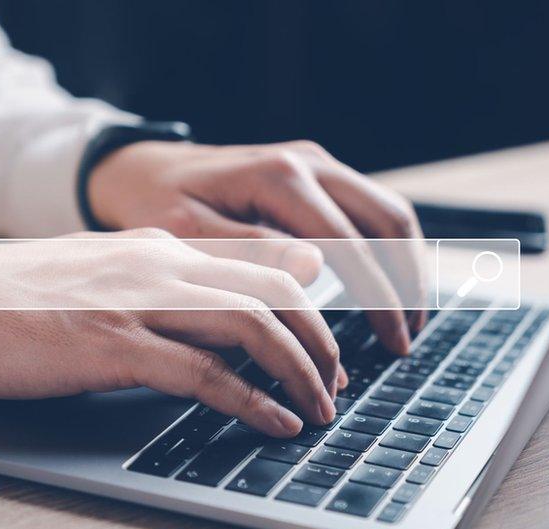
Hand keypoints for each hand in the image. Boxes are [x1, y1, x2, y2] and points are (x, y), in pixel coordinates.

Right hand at [0, 229, 345, 436]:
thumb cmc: (20, 297)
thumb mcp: (107, 275)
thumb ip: (171, 281)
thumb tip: (224, 300)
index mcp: (161, 248)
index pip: (263, 264)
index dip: (311, 308)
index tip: (327, 350)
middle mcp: (159, 265)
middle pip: (274, 292)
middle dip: (321, 341)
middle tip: (336, 383)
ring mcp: (136, 302)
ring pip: (251, 325)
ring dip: (298, 371)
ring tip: (320, 409)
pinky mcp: (111, 345)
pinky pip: (202, 373)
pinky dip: (250, 401)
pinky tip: (275, 423)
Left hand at [87, 140, 426, 354]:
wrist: (142, 168)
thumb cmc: (157, 203)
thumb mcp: (190, 233)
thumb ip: (251, 250)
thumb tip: (315, 269)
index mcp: (280, 178)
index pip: (353, 244)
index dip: (380, 300)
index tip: (391, 344)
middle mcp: (307, 163)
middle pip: (388, 221)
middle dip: (406, 285)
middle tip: (405, 341)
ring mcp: (314, 164)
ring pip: (387, 211)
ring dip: (405, 265)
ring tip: (406, 319)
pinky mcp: (312, 173)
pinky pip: (366, 208)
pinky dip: (385, 248)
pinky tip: (383, 286)